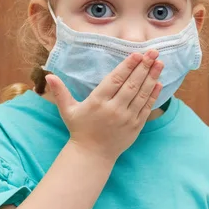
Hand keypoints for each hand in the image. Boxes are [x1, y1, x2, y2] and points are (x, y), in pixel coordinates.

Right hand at [45, 50, 163, 161]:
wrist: (92, 155)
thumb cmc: (79, 129)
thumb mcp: (67, 110)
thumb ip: (60, 92)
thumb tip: (48, 74)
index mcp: (98, 102)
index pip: (115, 80)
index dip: (127, 66)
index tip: (137, 54)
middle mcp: (114, 109)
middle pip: (131, 85)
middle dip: (144, 67)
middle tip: (154, 52)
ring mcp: (127, 118)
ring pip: (141, 94)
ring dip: (152, 78)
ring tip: (159, 63)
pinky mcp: (136, 126)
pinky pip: (146, 108)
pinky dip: (153, 95)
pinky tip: (159, 82)